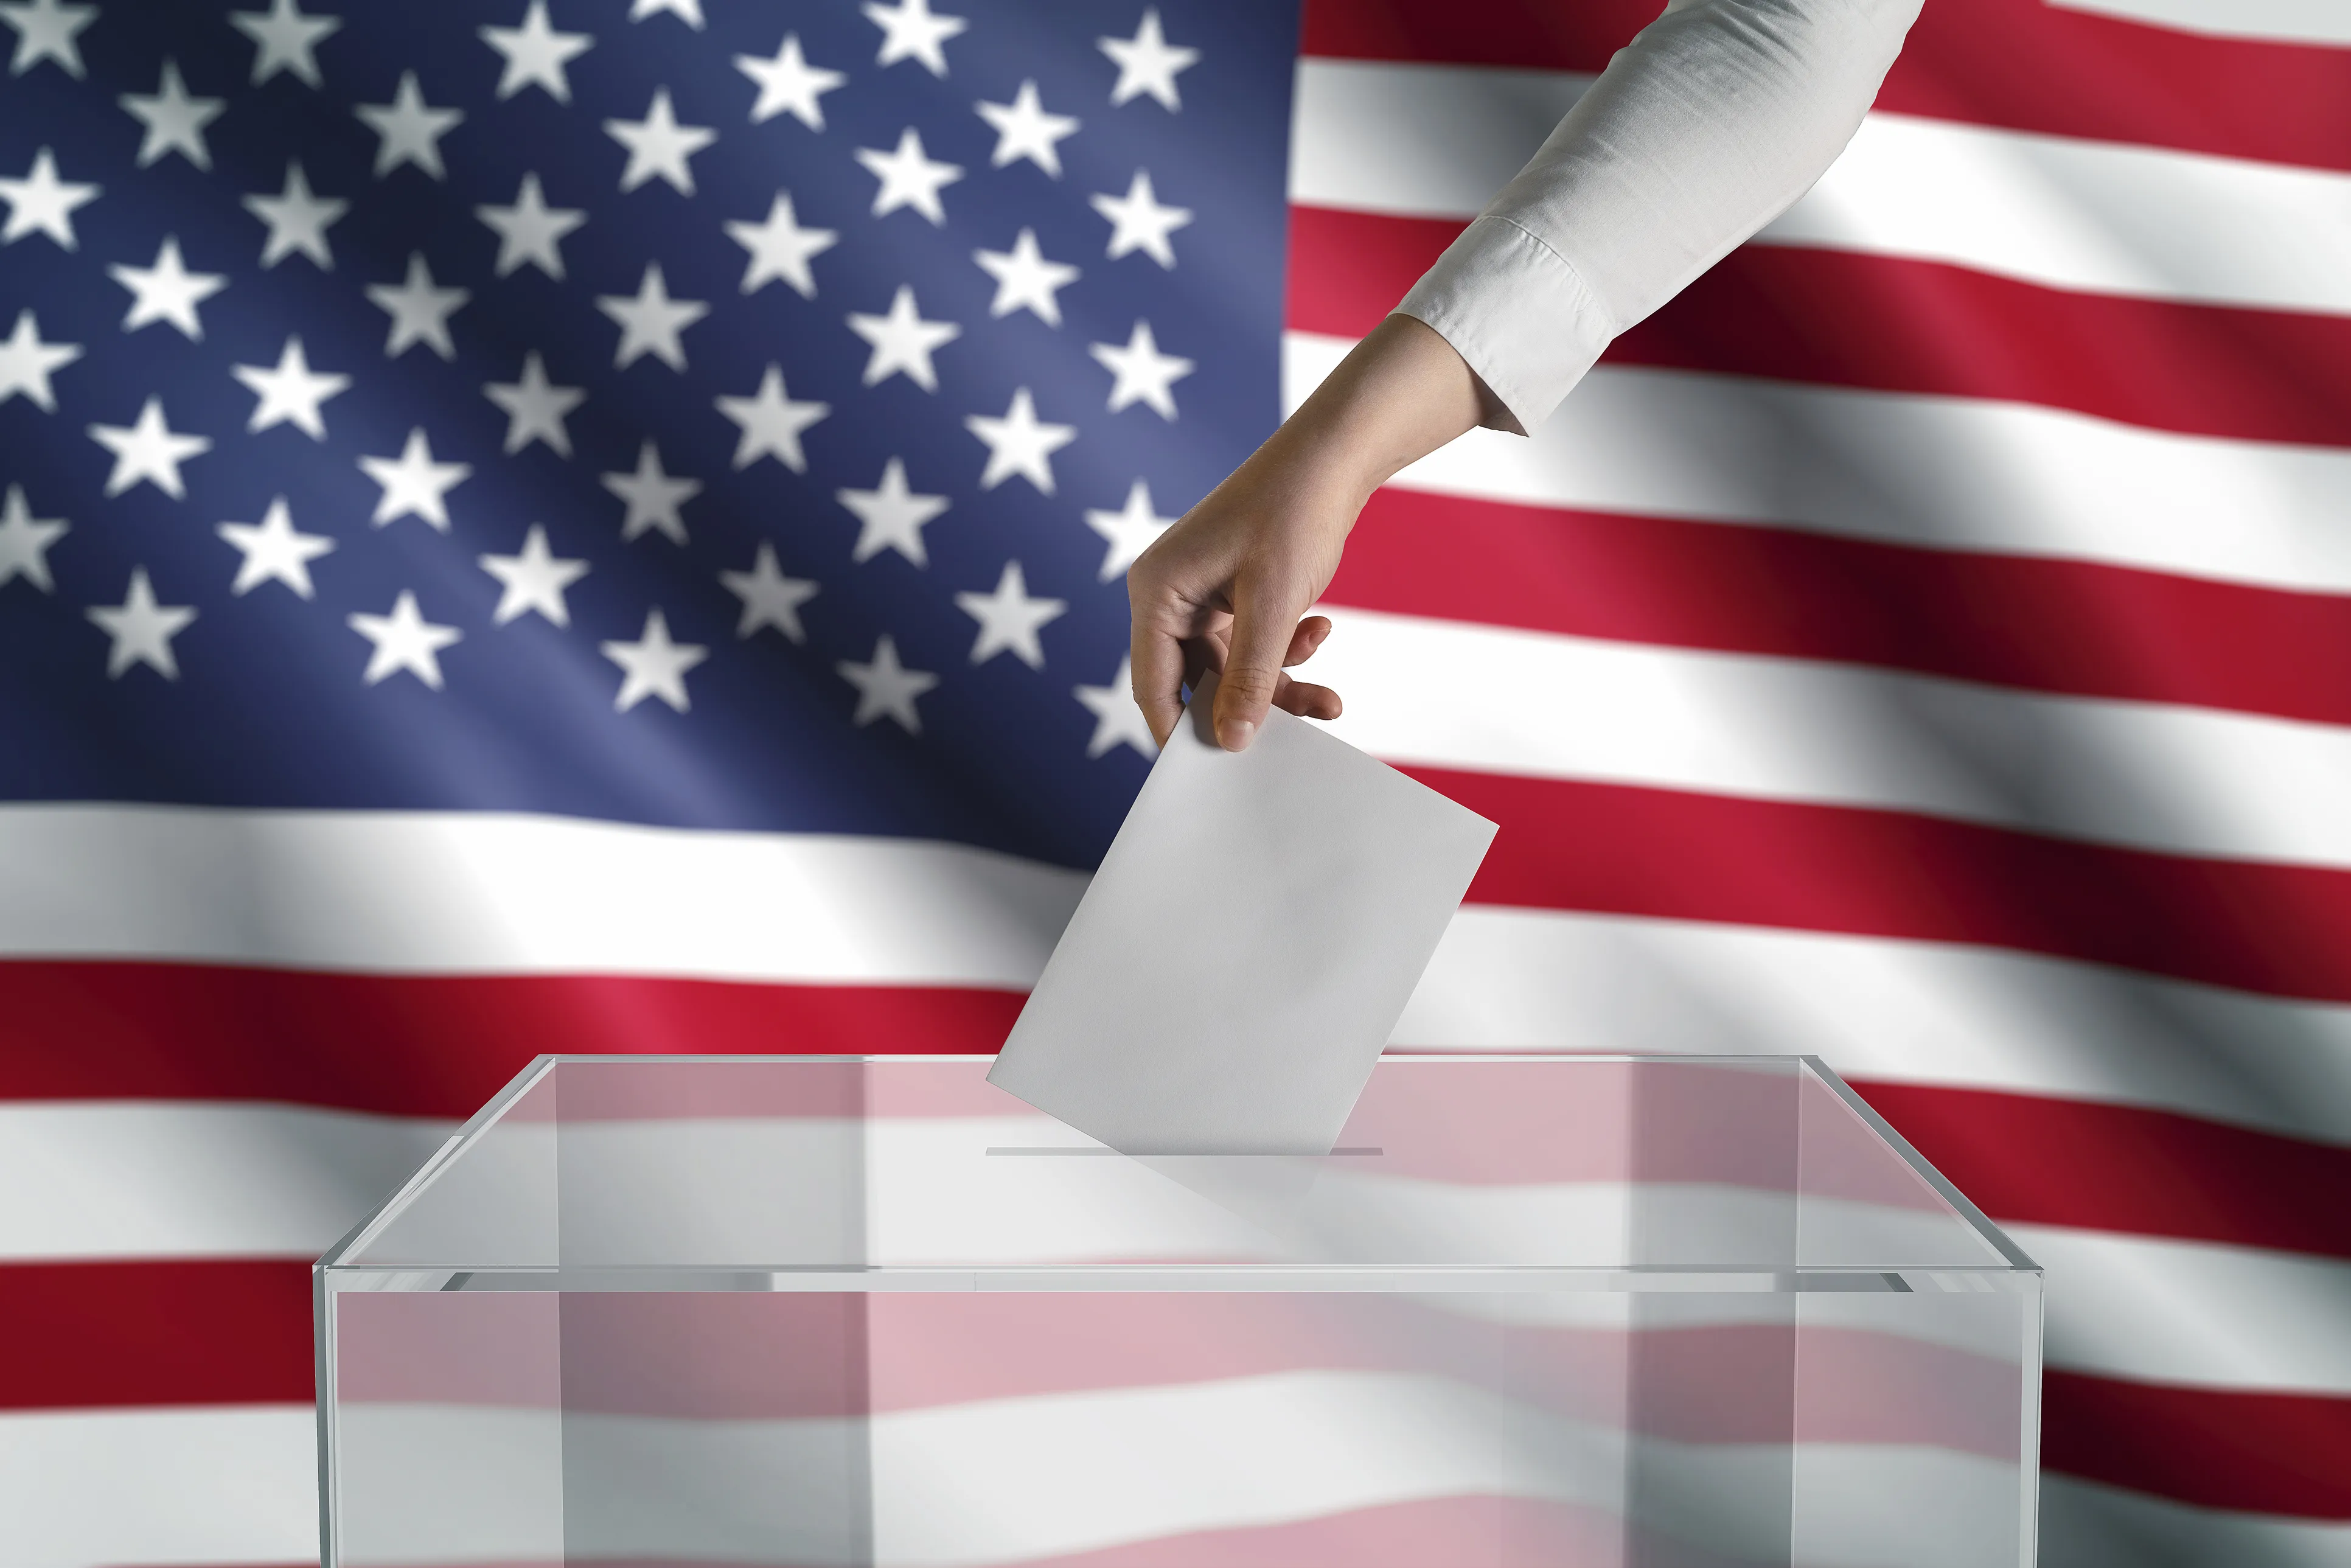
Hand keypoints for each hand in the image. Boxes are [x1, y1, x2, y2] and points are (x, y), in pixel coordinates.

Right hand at [1128, 315, 1489, 750]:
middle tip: (1295, 735)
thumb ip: (1251, 678)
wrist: (1333, 455)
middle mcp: (1169, 596)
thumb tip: (1231, 742)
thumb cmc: (1294, 512)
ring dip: (1280, 684)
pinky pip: (1251, 646)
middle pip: (1196, 683)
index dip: (1182, 732)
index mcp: (1157, 591)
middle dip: (1250, 708)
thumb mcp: (1274, 605)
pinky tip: (1320, 629)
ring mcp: (1200, 595)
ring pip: (1231, 670)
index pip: (1155, 685)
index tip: (1217, 774)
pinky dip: (1286, 652)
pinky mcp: (1232, 594)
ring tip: (1330, 698)